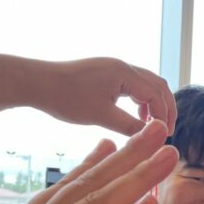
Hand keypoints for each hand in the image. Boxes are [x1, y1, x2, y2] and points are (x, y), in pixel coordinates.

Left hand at [32, 57, 176, 134]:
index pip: (156, 94)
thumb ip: (129, 126)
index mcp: (124, 73)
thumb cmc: (66, 98)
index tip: (164, 135)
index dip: (164, 115)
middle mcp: (122, 66)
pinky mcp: (106, 73)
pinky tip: (134, 115)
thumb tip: (152, 137)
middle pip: (157, 85)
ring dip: (154, 103)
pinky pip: (133, 84)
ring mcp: (114, 68)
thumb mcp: (101, 116)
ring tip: (151, 124)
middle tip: (166, 129)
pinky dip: (140, 100)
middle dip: (165, 107)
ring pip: (147, 83)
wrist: (37, 83)